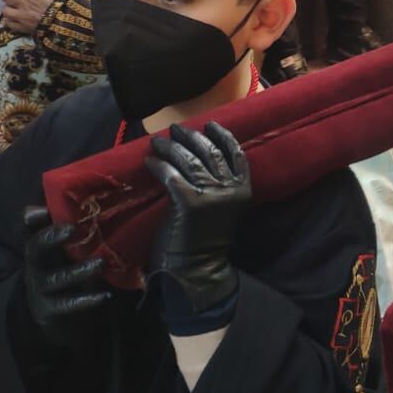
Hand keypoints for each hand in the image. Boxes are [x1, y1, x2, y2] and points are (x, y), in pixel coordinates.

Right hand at [22, 206, 109, 342]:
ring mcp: (42, 288)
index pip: (34, 229)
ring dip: (77, 271)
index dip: (37, 221)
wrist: (58, 317)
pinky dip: (85, 300)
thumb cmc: (67, 272)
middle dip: (50, 238)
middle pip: (35, 249)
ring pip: (54, 279)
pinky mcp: (52, 309)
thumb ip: (72, 228)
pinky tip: (105, 296)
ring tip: (100, 263)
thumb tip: (68, 207)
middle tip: (73, 228)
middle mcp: (37, 266)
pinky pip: (66, 304)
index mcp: (41, 248)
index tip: (46, 210)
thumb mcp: (68, 250)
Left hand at [145, 123, 250, 311]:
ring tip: (158, 141)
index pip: (236, 153)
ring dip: (171, 147)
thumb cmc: (206, 240)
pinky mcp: (190, 202)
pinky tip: (149, 161)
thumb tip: (196, 160)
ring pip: (189, 161)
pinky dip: (159, 166)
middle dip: (191, 137)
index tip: (210, 124)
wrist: (197, 269)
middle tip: (176, 129)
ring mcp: (211, 195)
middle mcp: (230, 189)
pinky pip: (172, 175)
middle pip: (210, 152)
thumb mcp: (221, 208)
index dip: (223, 136)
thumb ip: (217, 186)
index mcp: (243, 189)